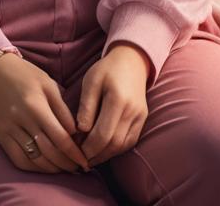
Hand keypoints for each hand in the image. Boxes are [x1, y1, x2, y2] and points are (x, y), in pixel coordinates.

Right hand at [0, 52, 91, 174]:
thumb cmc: (25, 74)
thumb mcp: (48, 84)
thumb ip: (62, 109)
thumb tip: (76, 133)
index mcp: (36, 105)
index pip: (60, 137)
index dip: (74, 153)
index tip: (85, 161)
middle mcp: (22, 121)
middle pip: (49, 152)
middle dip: (66, 163)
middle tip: (78, 167)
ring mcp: (9, 130)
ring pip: (34, 159)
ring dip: (52, 168)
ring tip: (64, 168)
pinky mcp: (0, 136)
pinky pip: (18, 159)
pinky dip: (33, 167)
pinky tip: (44, 166)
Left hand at [75, 43, 149, 166]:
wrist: (131, 61)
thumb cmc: (107, 70)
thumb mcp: (91, 81)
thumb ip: (86, 106)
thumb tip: (80, 131)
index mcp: (118, 100)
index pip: (103, 134)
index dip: (89, 148)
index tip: (76, 150)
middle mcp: (133, 111)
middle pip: (114, 144)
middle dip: (96, 154)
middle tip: (81, 158)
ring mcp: (140, 116)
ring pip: (123, 146)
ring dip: (106, 154)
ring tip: (90, 156)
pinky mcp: (142, 119)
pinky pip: (130, 141)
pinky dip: (116, 149)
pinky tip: (104, 149)